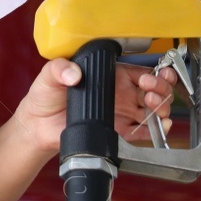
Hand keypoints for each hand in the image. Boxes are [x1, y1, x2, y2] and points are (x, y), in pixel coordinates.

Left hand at [16, 56, 176, 159]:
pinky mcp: (119, 132)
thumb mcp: (49, 76)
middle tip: (150, 93)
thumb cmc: (45, 96)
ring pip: (154, 109)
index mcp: (109, 76)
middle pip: (154, 89)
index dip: (152, 74)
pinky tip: (159, 126)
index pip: (140, 71)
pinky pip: (144, 132)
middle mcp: (120, 93)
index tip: (146, 79)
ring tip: (152, 106)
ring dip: (161, 107)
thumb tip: (73, 73)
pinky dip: (156, 130)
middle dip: (161, 89)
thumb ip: (59, 68)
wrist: (38, 126)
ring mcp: (122, 113)